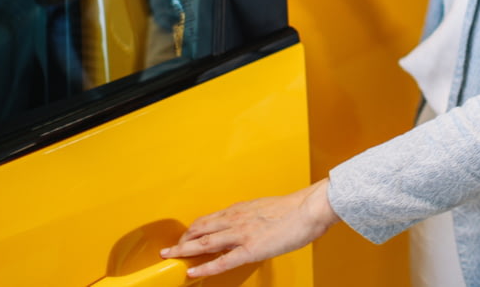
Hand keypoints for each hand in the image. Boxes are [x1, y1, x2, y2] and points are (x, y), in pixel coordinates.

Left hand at [160, 180, 339, 277]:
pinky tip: (193, 272)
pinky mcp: (250, 249)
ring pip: (204, 242)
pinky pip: (222, 261)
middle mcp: (236, 219)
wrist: (309, 208)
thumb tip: (250, 223)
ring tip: (171, 257)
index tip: (185, 235)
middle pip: (200, 229)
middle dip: (182, 239)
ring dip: (185, 250)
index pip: (209, 218)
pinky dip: (204, 267)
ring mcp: (241, 234)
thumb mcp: (266, 208)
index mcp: (241, 209)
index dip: (194, 228)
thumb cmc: (295, 208)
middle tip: (170, 248)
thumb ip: (253, 216)